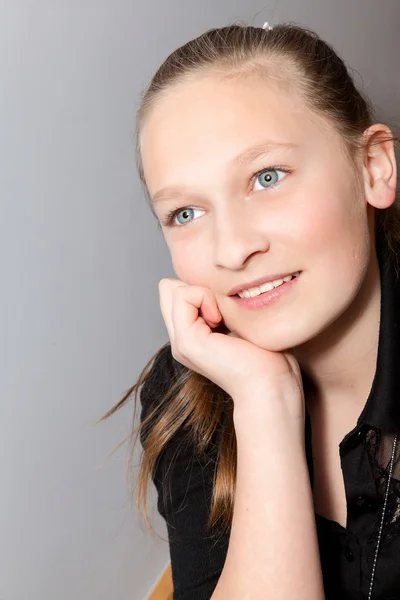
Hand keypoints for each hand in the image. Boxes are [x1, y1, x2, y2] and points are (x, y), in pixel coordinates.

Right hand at [158, 278, 304, 426]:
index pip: (175, 291)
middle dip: (197, 288)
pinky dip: (204, 297)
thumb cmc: (269, 355)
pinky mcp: (186, 341)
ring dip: (203, 293)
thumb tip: (207, 283)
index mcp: (191, 337)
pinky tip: (221, 320)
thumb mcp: (239, 320)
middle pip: (169, 289)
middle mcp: (180, 340)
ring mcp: (180, 342)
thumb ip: (219, 304)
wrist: (271, 385)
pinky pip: (183, 295)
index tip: (226, 311)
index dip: (200, 289)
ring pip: (173, 289)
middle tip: (222, 313)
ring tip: (223, 319)